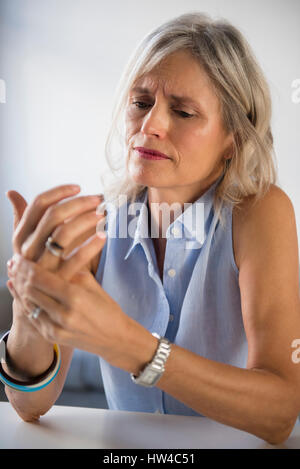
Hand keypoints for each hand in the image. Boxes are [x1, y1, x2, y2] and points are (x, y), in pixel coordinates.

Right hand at [6, 184, 104, 326]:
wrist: (40, 313)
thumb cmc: (39, 271)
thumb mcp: (28, 246)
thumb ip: (23, 219)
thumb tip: (12, 193)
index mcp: (21, 238)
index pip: (37, 205)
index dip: (58, 192)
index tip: (78, 187)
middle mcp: (27, 251)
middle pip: (53, 216)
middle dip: (78, 204)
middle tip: (98, 200)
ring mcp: (41, 267)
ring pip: (63, 234)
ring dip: (86, 221)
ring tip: (103, 215)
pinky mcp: (57, 282)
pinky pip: (76, 260)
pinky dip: (91, 245)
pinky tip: (104, 237)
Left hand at [9, 251, 135, 370]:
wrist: (114, 339)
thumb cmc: (106, 307)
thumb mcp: (92, 283)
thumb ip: (70, 269)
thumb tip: (51, 252)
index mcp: (75, 297)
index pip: (40, 277)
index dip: (26, 265)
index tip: (19, 255)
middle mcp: (63, 314)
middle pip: (29, 290)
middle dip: (19, 274)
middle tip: (14, 261)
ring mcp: (55, 328)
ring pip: (27, 303)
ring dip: (17, 287)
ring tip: (13, 273)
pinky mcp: (51, 337)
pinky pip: (31, 316)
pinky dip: (22, 301)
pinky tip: (16, 290)